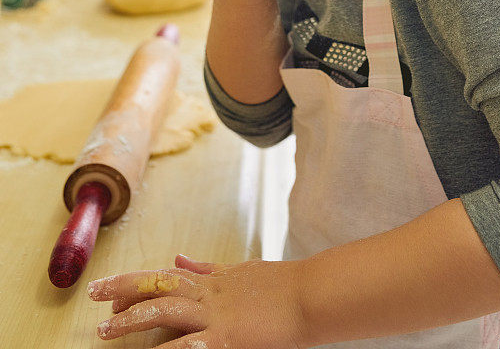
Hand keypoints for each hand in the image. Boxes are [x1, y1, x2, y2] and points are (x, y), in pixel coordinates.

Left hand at [87, 254, 306, 347]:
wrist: (310, 295)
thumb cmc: (282, 286)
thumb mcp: (240, 271)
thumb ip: (207, 267)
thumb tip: (179, 256)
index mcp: (212, 280)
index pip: (165, 276)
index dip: (135, 282)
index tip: (108, 289)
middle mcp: (209, 294)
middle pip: (159, 286)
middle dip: (124, 290)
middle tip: (93, 293)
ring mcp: (216, 315)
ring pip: (167, 312)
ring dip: (133, 319)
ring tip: (105, 330)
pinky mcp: (227, 338)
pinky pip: (190, 348)